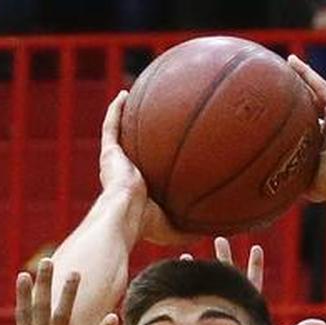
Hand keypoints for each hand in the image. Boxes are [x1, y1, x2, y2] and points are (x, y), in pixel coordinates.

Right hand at [99, 91, 191, 245]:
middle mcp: (124, 173)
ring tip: (138, 98)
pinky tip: (124, 94)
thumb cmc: (146, 226)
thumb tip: (217, 228)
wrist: (124, 217)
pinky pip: (110, 126)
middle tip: (158, 120)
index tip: (170, 149)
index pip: (147, 171)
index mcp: (137, 190)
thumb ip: (193, 227)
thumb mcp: (175, 228)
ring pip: (119, 134)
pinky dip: (115, 110)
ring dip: (126, 117)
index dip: (156, 160)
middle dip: (142, 135)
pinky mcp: (108, 154)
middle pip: (134, 148)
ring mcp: (115, 162)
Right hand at [194, 237, 325, 324]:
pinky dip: (186, 294)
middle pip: (229, 278)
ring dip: (199, 272)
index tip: (257, 247)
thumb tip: (322, 324)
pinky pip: (194, 307)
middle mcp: (235, 309)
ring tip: (188, 256)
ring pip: (208, 289)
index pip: (253, 283)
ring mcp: (219, 315)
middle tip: (219, 238)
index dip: (255, 265)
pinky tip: (174, 285)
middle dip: (224, 259)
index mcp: (252, 310)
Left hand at [287, 55, 325, 202]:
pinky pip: (320, 87)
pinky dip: (306, 74)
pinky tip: (292, 63)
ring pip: (314, 92)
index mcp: (322, 143)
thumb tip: (266, 192)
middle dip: (295, 95)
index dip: (291, 120)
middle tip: (277, 84)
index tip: (275, 113)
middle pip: (308, 105)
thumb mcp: (306, 183)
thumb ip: (291, 182)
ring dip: (300, 77)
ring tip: (285, 64)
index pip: (304, 127)